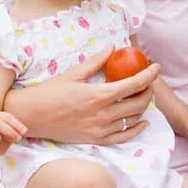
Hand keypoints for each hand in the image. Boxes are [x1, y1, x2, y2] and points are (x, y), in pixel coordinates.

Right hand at [10, 47, 158, 143]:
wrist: (32, 116)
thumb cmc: (50, 92)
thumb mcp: (73, 74)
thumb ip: (96, 61)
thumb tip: (112, 47)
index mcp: (98, 95)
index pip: (134, 84)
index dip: (149, 75)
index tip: (156, 67)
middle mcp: (103, 114)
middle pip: (138, 103)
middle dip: (148, 90)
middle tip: (148, 82)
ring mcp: (100, 129)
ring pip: (133, 120)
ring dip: (143, 107)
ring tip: (143, 96)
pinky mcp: (96, 140)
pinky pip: (124, 136)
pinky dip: (136, 129)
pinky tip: (142, 121)